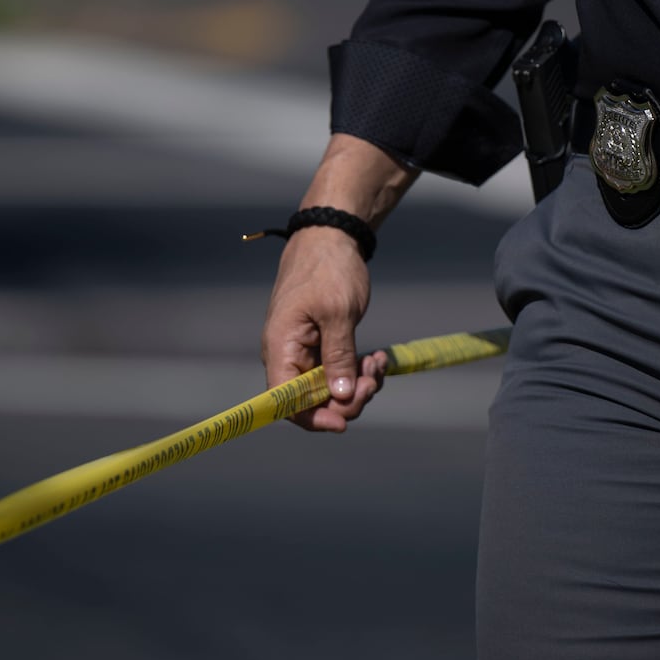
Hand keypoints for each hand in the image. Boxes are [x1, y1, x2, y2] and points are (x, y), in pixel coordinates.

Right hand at [262, 226, 386, 431]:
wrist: (331, 237)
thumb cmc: (329, 269)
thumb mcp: (338, 312)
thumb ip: (338, 356)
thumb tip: (339, 397)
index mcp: (280, 348)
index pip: (284, 403)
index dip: (312, 419)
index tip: (344, 421)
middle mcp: (288, 356)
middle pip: (312, 402)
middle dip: (347, 397)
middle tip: (374, 377)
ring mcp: (305, 353)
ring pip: (330, 390)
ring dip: (358, 384)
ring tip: (379, 362)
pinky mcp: (322, 347)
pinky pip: (339, 373)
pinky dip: (359, 372)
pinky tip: (377, 358)